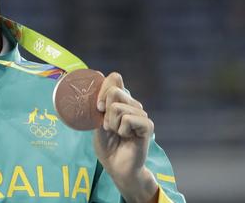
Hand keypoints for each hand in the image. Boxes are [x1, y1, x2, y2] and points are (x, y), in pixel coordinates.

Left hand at [93, 72, 158, 202]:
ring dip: (111, 124)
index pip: (115, 79)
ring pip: (117, 107)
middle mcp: (132, 104)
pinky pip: (128, 118)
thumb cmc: (106, 144)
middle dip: (104, 111)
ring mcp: (141, 113)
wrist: (116, 166)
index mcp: (120, 100)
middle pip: (114, 91)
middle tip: (108, 126)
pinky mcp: (147, 125)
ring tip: (117, 134)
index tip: (98, 107)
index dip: (103, 88)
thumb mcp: (96, 121)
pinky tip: (126, 137)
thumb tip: (99, 81)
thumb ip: (99, 104)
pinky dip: (121, 129)